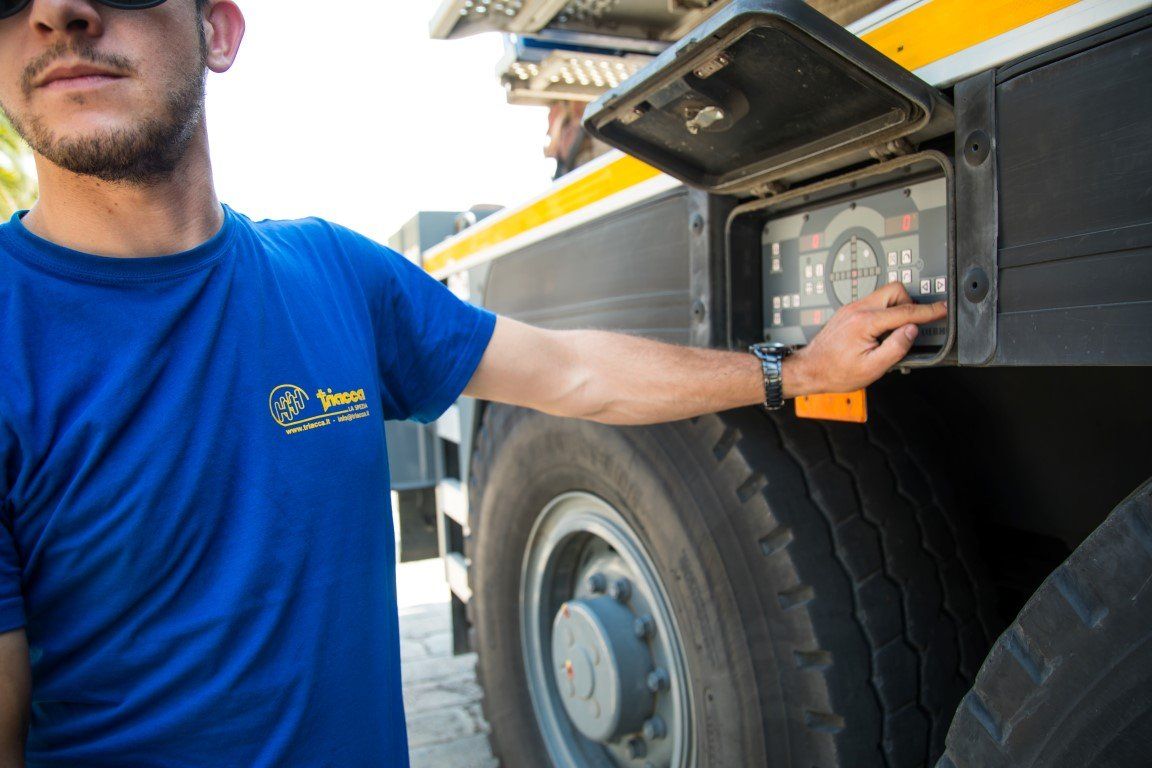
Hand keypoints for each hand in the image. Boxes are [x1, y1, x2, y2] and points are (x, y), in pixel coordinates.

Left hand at [784, 282, 945, 397]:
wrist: (809, 370)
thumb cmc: (835, 372)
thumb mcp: (872, 368)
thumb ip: (896, 347)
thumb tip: (912, 330)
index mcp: (865, 322)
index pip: (905, 311)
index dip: (928, 311)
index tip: (943, 308)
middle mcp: (857, 309)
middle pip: (894, 290)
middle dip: (909, 303)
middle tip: (910, 325)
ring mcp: (851, 308)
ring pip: (883, 295)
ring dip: (896, 308)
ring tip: (893, 333)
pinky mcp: (848, 312)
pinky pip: (873, 303)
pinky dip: (884, 313)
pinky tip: (880, 332)